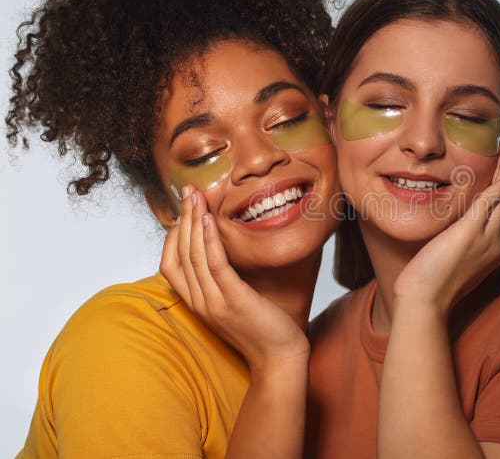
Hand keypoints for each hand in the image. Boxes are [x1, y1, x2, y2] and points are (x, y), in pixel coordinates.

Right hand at [159, 186, 308, 372]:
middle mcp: (200, 303)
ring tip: (195, 196)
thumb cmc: (262, 328)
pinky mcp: (234, 301)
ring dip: (192, 222)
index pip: (170, 264)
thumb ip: (221, 282)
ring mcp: (214, 303)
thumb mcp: (234, 302)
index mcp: (197, 303)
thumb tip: (220, 254)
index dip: (173, 234)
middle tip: (186, 190)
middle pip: (179, 254)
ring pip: (193, 256)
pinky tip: (208, 220)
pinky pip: (215, 265)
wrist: (279, 359)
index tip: (182, 208)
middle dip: (181, 219)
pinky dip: (209, 240)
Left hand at [393, 141, 499, 315]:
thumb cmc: (427, 287)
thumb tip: (447, 236)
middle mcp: (493, 245)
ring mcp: (485, 240)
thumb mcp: (445, 262)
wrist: (424, 302)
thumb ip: (453, 246)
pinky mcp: (470, 233)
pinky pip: (490, 203)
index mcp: (488, 252)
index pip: (499, 215)